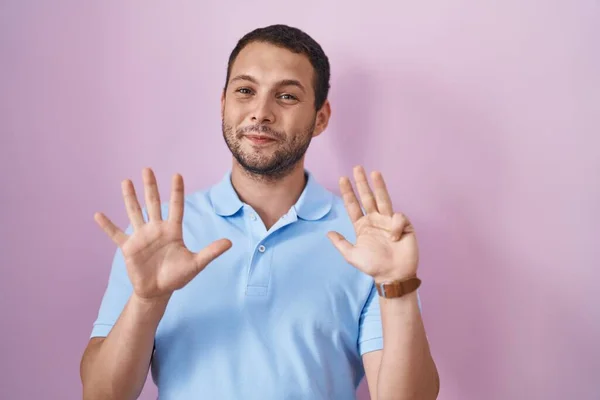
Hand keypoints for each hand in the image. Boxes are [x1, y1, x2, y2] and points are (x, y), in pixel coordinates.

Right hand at [94, 168, 231, 300]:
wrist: (158, 291)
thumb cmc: (178, 277)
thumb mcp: (196, 264)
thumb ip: (211, 252)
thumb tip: (230, 243)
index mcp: (173, 231)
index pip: (176, 207)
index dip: (176, 192)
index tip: (177, 174)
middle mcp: (156, 229)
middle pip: (153, 203)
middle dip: (150, 186)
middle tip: (147, 168)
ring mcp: (142, 237)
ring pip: (135, 212)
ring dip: (130, 197)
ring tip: (126, 181)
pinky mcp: (129, 247)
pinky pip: (116, 234)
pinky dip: (107, 226)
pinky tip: (98, 214)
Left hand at [327, 166, 418, 282]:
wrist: (393, 275)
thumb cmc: (373, 266)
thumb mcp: (352, 256)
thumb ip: (340, 243)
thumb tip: (328, 233)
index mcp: (362, 226)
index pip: (353, 206)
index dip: (348, 193)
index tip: (343, 179)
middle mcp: (375, 220)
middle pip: (367, 197)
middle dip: (362, 183)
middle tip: (357, 168)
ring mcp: (388, 222)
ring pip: (383, 199)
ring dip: (379, 186)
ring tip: (374, 173)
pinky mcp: (403, 225)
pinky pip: (398, 217)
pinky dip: (396, 225)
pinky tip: (395, 237)